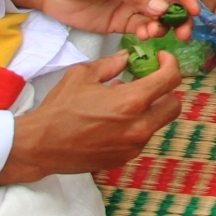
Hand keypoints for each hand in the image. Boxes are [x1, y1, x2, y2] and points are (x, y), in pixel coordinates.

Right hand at [0, 50, 184, 183]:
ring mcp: (133, 146)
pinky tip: (114, 120)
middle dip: (165, 91)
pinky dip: (135, 126)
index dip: (170, 64)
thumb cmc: (60, 109)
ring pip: (157, 123)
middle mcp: (139, 126)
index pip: (170, 79)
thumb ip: (110, 64)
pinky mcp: (124, 158)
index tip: (161, 60)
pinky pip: (140, 138)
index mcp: (132, 102)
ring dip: (149, 110)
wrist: (41, 146)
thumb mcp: (83, 75)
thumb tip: (126, 57)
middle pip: (174, 105)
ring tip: (123, 102)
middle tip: (149, 82)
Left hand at [9, 0, 200, 36]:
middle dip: (179, 16)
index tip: (195, 12)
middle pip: (169, 1)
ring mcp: (131, 4)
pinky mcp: (120, 21)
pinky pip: (141, 28)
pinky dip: (146, 33)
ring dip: (161, 26)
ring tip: (154, 33)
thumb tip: (162, 8)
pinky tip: (143, 35)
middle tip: (182, 33)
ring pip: (157, 18)